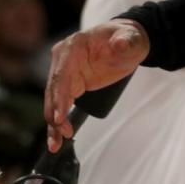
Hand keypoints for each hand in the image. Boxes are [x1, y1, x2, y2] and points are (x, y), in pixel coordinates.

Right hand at [44, 20, 148, 151]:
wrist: (126, 44)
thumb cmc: (127, 39)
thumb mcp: (131, 39)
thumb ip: (127, 41)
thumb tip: (121, 44)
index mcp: (73, 46)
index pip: (62, 73)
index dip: (59, 96)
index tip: (59, 117)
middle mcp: (63, 58)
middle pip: (54, 89)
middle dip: (55, 113)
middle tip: (62, 134)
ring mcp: (65, 72)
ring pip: (54, 100)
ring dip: (53, 122)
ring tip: (55, 144)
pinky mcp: (71, 84)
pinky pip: (61, 104)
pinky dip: (58, 121)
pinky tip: (57, 138)